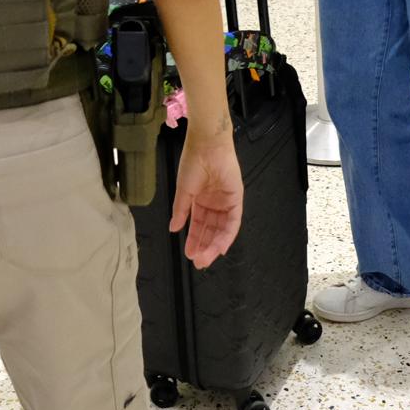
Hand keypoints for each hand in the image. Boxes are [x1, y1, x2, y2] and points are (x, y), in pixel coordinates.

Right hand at [170, 132, 242, 268]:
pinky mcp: (236, 199)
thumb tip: (174, 228)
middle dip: (204, 247)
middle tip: (198, 262)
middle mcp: (214, 203)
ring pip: (221, 229)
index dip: (193, 240)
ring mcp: (225, 201)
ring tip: (204, 258)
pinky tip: (220, 247)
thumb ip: (180, 211)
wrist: (206, 146)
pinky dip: (227, 235)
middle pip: (210, 230)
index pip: (198, 225)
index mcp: (200, 200)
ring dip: (213, 245)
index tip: (188, 253)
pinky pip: (233, 222)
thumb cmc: (193, 163)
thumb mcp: (184, 191)